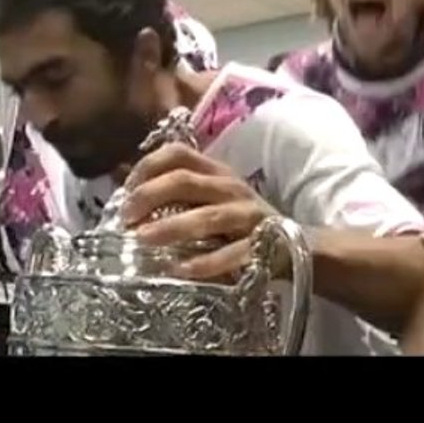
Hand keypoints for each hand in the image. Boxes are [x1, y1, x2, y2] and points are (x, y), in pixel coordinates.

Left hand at [119, 143, 275, 281]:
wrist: (298, 244)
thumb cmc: (241, 221)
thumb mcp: (213, 198)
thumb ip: (178, 193)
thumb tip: (126, 192)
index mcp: (217, 172)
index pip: (178, 153)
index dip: (147, 166)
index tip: (125, 189)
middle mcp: (231, 188)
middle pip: (185, 181)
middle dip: (150, 196)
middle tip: (126, 218)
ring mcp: (248, 216)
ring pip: (206, 217)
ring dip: (171, 227)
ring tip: (142, 240)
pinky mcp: (261, 244)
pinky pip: (231, 253)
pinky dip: (205, 262)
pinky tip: (180, 269)